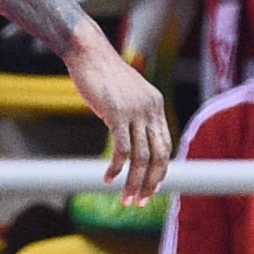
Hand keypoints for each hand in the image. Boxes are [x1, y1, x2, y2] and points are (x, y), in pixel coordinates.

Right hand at [70, 31, 173, 200]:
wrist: (88, 51)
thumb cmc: (103, 73)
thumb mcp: (125, 94)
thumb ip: (132, 114)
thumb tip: (129, 139)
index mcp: (156, 105)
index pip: (165, 145)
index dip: (160, 170)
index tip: (152, 188)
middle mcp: (150, 109)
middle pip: (158, 155)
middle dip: (150, 182)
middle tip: (141, 201)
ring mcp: (135, 111)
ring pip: (140, 157)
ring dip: (134, 182)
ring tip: (126, 199)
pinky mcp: (116, 113)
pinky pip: (121, 150)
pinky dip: (116, 169)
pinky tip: (107, 178)